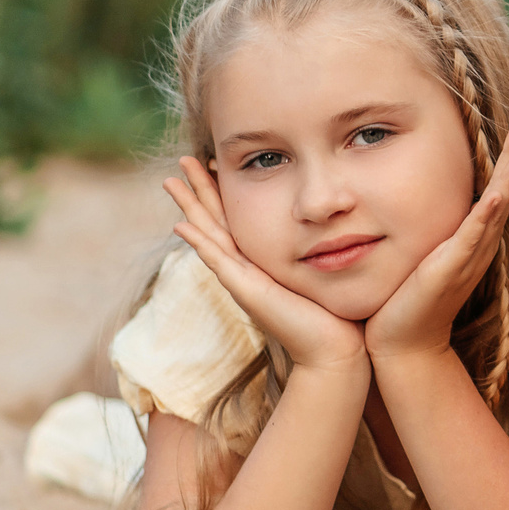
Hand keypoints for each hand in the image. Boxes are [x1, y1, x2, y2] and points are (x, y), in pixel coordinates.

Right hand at [163, 159, 366, 374]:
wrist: (336, 349)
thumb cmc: (336, 312)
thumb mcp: (324, 268)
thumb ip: (321, 248)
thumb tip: (337, 219)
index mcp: (262, 260)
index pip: (237, 217)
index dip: (223, 189)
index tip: (213, 160)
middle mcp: (247, 268)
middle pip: (214, 220)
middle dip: (198, 189)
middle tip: (181, 160)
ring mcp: (243, 280)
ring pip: (209, 234)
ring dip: (190, 207)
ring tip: (171, 181)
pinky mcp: (247, 292)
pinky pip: (219, 261)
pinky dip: (200, 243)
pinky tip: (182, 226)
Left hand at [365, 117, 508, 366]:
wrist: (403, 344)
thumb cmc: (406, 300)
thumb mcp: (420, 253)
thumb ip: (427, 229)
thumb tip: (413, 200)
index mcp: (470, 238)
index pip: (493, 189)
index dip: (505, 158)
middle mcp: (477, 245)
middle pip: (503, 191)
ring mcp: (467, 257)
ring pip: (495, 209)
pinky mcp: (451, 269)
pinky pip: (472, 237)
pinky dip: (487, 215)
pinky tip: (498, 194)